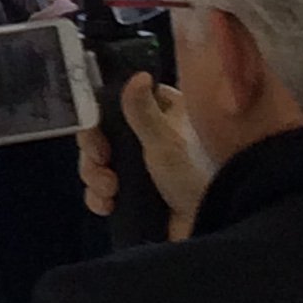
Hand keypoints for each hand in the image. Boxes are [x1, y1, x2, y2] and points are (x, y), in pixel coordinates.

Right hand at [78, 71, 207, 230]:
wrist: (208, 228)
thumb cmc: (192, 178)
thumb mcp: (165, 142)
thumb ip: (142, 110)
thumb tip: (137, 74)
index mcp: (162, 114)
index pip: (118, 102)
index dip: (99, 114)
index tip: (94, 127)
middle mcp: (148, 136)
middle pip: (101, 133)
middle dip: (94, 152)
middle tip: (101, 162)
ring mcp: (139, 166)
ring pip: (97, 162)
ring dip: (95, 176)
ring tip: (109, 191)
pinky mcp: (133, 193)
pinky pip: (101, 189)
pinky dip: (99, 196)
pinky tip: (107, 205)